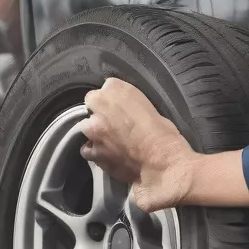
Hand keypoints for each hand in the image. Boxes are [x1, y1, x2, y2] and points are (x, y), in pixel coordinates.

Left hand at [81, 78, 197, 212]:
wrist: (160, 160)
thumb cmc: (163, 132)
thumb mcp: (151, 105)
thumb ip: (130, 99)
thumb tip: (124, 104)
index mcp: (115, 89)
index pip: (105, 87)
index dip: (113, 99)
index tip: (122, 107)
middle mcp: (98, 107)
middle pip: (92, 106)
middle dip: (101, 113)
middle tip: (118, 123)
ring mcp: (92, 131)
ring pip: (86, 128)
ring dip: (96, 132)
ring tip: (114, 141)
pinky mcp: (93, 152)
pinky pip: (88, 150)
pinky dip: (96, 151)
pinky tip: (109, 154)